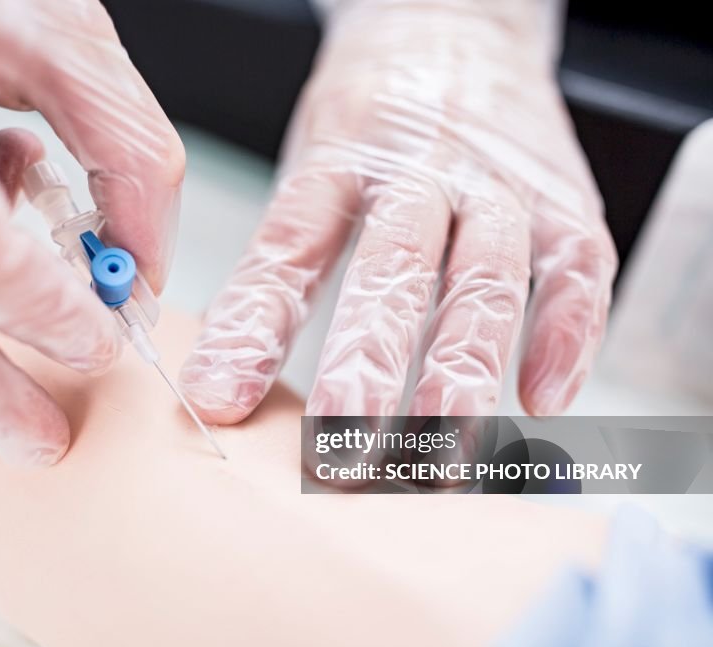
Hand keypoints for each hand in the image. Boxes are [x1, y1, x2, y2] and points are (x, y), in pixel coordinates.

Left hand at [181, 0, 615, 420]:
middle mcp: (418, 173)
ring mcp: (496, 187)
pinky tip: (544, 398)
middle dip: (366, 367)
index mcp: (336, 162)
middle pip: (390, 272)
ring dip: (461, 372)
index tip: (221, 399)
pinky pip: (576, 270)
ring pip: (482, 282)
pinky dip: (567, 335)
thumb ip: (283, 263)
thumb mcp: (309, 166)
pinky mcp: (564, 199)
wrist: (454, 27)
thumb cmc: (371, 119)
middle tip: (340, 450)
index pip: (287, 251)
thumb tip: (231, 373)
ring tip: (440, 454)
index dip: (252, 329)